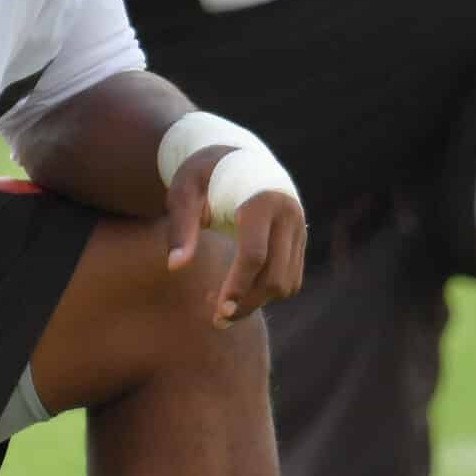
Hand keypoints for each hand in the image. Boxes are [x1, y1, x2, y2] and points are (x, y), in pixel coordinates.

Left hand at [166, 145, 307, 325]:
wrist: (235, 155)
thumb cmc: (202, 174)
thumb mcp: (183, 193)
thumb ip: (180, 229)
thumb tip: (175, 267)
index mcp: (261, 200)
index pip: (254, 256)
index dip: (237, 287)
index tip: (216, 312)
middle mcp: (288, 214)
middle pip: (275, 276)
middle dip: (247, 303)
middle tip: (215, 320)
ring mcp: (298, 227)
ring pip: (287, 283)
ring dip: (257, 302)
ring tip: (220, 304)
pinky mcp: (300, 239)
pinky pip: (290, 279)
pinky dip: (267, 293)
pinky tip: (238, 291)